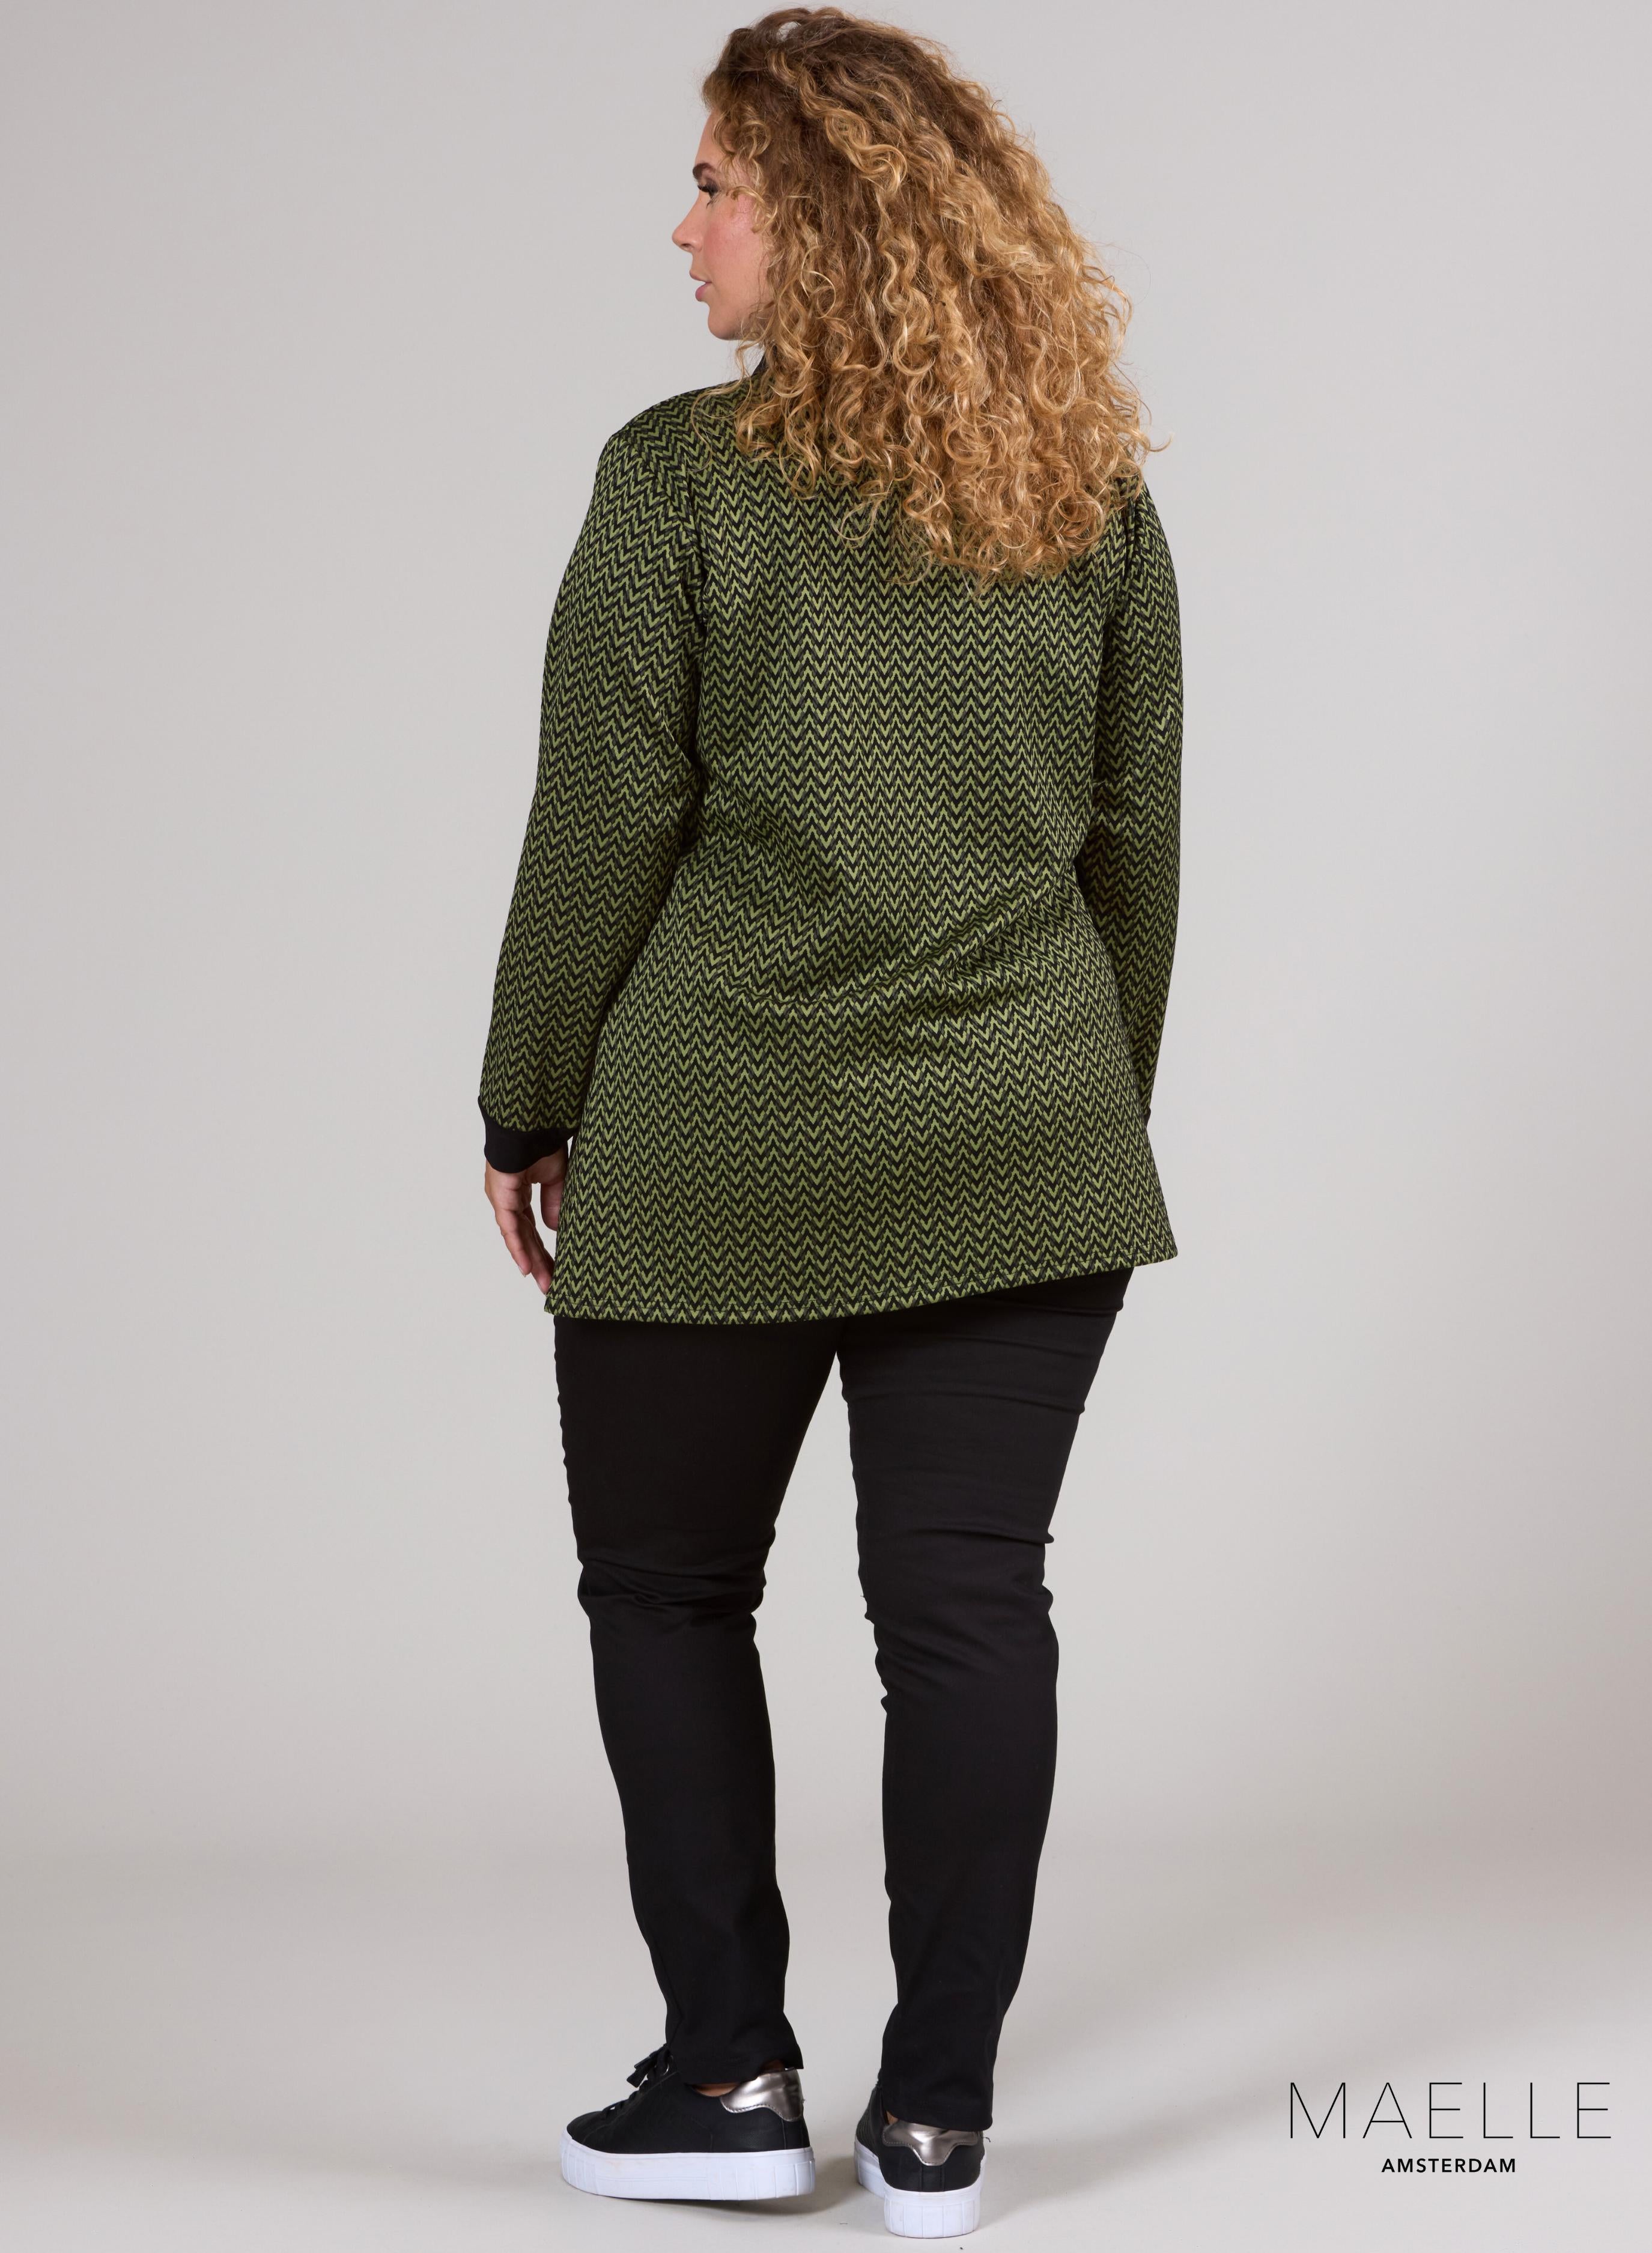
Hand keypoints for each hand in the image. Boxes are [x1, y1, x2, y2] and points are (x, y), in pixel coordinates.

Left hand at [484, 1147, 566, 1292]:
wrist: (530, 1123)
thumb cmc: (541, 1141)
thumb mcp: (557, 1178)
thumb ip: (555, 1203)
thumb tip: (554, 1230)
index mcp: (519, 1194)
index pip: (531, 1229)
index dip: (542, 1250)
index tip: (555, 1269)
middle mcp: (507, 1200)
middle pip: (524, 1238)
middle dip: (539, 1263)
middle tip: (551, 1285)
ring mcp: (502, 1200)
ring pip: (517, 1238)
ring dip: (531, 1261)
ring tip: (544, 1283)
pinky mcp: (501, 1197)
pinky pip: (510, 1228)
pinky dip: (518, 1248)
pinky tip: (526, 1267)